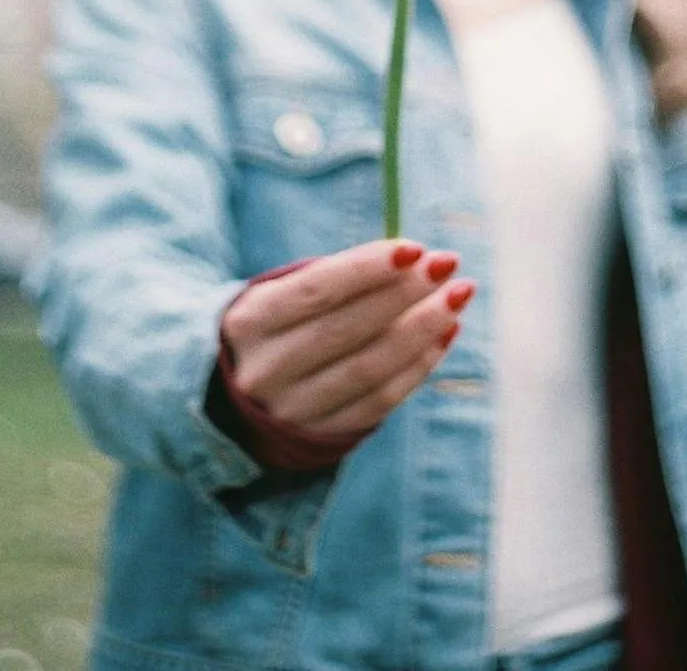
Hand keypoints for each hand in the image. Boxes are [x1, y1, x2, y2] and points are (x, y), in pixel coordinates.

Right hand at [220, 240, 473, 438]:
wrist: (230, 399)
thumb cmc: (274, 325)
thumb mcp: (279, 294)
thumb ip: (335, 278)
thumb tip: (413, 260)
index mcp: (250, 322)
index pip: (316, 291)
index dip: (367, 268)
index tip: (415, 247)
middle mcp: (266, 370)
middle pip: (347, 329)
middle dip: (404, 293)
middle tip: (447, 263)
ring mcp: (292, 411)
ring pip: (369, 368)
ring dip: (422, 329)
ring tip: (456, 297)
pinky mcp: (320, 438)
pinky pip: (380, 402)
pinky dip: (418, 366)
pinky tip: (445, 334)